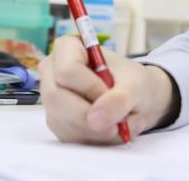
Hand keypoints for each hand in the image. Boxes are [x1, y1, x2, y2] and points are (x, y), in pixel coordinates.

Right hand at [39, 35, 177, 143]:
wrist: (136, 99)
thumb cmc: (133, 82)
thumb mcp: (135, 86)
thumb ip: (119, 99)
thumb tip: (96, 120)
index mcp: (68, 49)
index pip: (67, 71)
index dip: (90, 88)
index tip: (111, 92)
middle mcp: (53, 73)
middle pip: (56, 99)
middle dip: (89, 116)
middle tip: (117, 122)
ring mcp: (52, 100)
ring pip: (64, 122)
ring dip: (98, 131)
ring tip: (124, 122)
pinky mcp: (58, 123)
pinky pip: (69, 137)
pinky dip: (96, 139)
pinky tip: (114, 129)